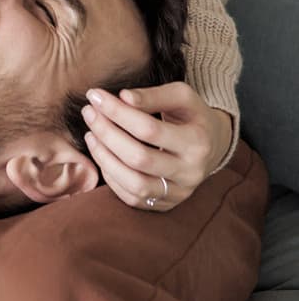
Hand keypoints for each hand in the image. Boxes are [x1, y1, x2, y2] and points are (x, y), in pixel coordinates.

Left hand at [80, 83, 231, 211]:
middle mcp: (191, 172)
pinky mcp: (165, 205)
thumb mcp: (182, 97)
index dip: (117, 112)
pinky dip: (110, 176)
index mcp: (198, 143)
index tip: (95, 96)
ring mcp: (179, 192)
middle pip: (139, 158)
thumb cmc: (191, 116)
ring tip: (90, 134)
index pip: (149, 130)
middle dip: (106, 133)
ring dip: (104, 157)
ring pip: (133, 183)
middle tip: (89, 113)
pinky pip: (131, 197)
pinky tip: (102, 154)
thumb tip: (122, 98)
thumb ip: (153, 95)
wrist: (212, 146)